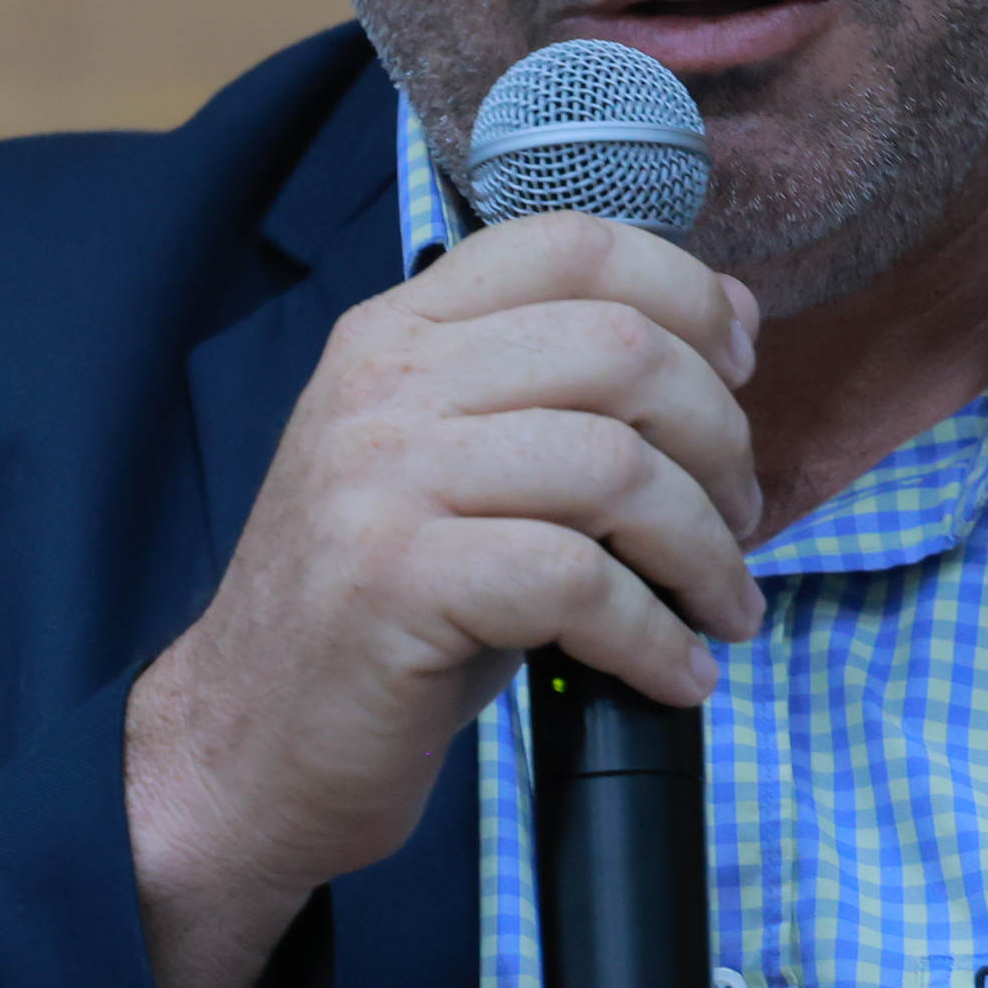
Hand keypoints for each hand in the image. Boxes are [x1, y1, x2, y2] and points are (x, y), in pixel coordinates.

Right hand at [123, 212, 763, 987]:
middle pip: (619, 351)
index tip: (740, 372)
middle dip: (719, 439)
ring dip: (705, 548)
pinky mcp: (396, 581)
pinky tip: (674, 671)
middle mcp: (385, 384)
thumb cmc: (384, 609)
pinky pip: (579, 582)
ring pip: (614, 467)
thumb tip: (728, 321)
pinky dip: (657, 636)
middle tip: (738, 518)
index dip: (687, 295)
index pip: (570, 245)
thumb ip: (561, 388)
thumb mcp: (458, 463)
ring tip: (722, 604)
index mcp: (400, 331)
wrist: (247, 742)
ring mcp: (382, 478)